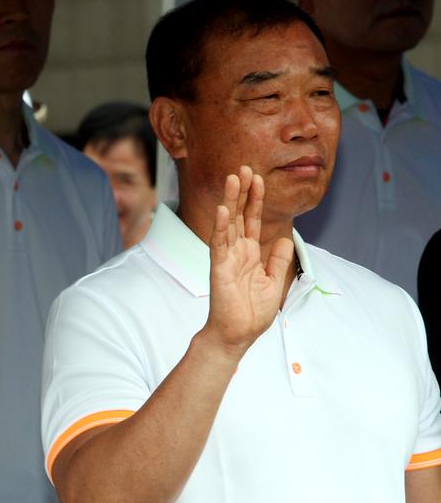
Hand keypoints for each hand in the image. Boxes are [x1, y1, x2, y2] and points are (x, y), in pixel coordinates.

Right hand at [203, 166, 293, 353]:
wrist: (238, 334)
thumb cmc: (252, 312)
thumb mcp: (274, 282)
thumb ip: (277, 260)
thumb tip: (282, 239)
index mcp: (251, 254)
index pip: (253, 220)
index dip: (256, 199)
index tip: (258, 178)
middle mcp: (237, 252)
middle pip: (241, 215)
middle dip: (243, 191)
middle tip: (245, 167)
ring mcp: (227, 258)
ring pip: (229, 223)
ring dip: (231, 201)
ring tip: (234, 178)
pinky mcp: (220, 268)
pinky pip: (220, 244)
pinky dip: (222, 227)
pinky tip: (225, 210)